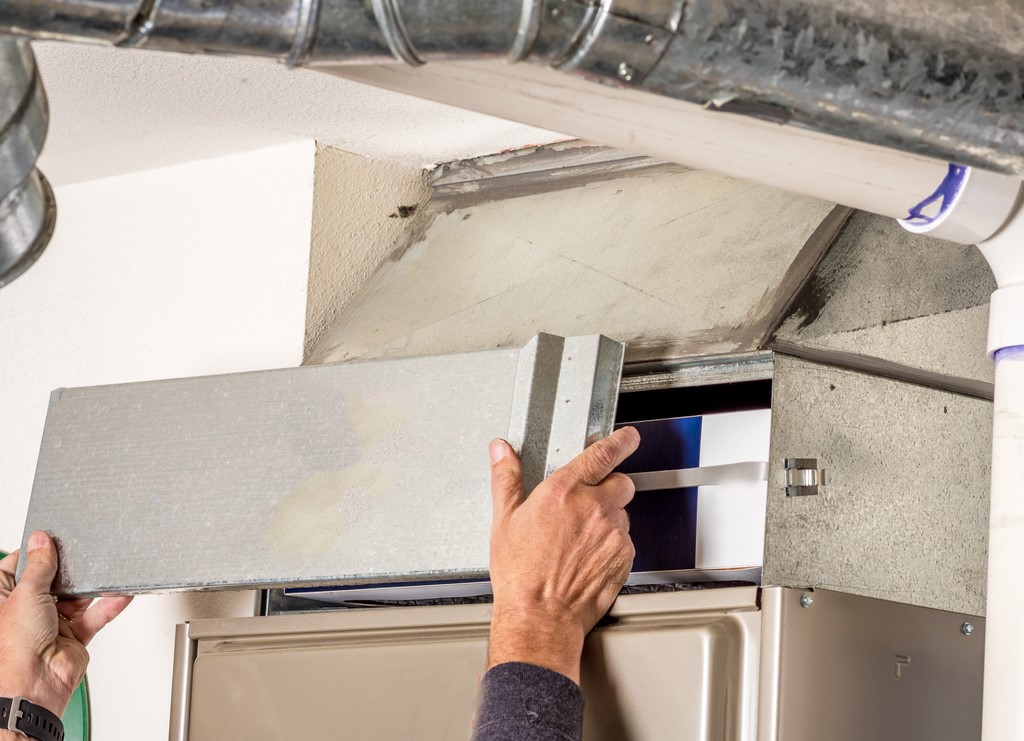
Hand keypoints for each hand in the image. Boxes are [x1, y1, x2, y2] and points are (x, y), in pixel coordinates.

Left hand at [0, 531, 131, 721]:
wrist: (34, 685)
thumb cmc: (13, 649)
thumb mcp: (25, 594)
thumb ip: (39, 566)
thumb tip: (41, 541)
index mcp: (3, 599)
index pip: (19, 567)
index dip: (36, 553)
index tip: (51, 539)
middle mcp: (26, 611)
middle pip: (52, 580)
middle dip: (68, 570)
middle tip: (81, 553)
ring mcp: (51, 623)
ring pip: (76, 596)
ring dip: (91, 587)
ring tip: (104, 571)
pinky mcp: (74, 634)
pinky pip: (95, 614)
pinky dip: (109, 604)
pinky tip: (120, 593)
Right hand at [486, 427, 639, 683]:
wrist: (540, 617)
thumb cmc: (521, 575)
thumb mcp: (503, 520)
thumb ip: (506, 478)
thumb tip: (501, 451)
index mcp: (564, 491)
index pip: (603, 453)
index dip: (620, 441)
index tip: (627, 437)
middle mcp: (594, 507)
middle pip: (622, 482)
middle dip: (611, 488)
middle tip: (589, 504)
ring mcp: (613, 533)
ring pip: (623, 514)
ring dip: (609, 519)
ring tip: (581, 540)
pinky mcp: (624, 557)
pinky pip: (625, 541)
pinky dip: (612, 545)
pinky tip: (587, 558)